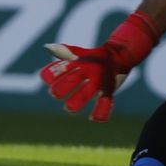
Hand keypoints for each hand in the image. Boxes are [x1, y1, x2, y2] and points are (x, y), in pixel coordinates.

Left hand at [39, 11, 159, 122]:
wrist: (119, 56)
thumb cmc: (93, 57)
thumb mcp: (79, 53)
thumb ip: (63, 52)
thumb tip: (47, 47)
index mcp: (79, 62)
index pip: (62, 67)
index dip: (52, 73)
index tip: (46, 79)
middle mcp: (89, 71)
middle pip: (73, 80)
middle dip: (62, 89)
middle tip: (54, 94)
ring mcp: (100, 81)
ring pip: (88, 92)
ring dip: (77, 101)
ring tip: (69, 109)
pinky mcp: (110, 90)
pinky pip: (106, 103)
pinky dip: (100, 112)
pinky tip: (92, 118)